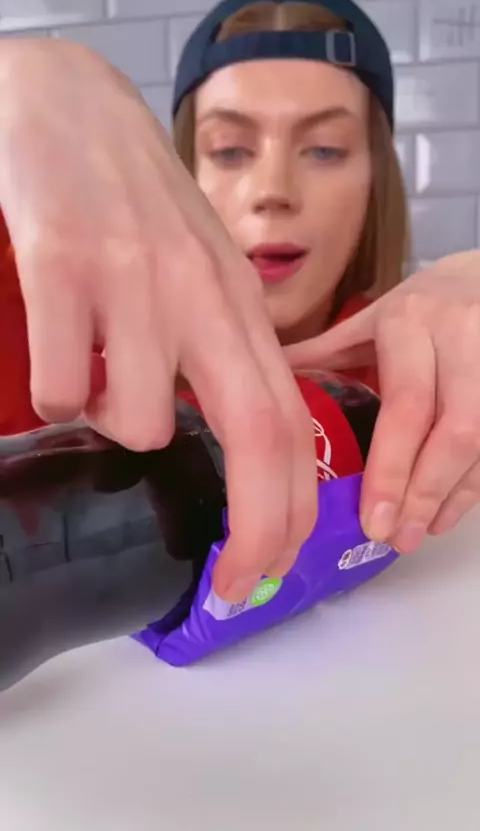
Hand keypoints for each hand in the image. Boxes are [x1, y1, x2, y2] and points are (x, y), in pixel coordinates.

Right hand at [0, 39, 316, 600]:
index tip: (267, 570)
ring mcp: (135, 279)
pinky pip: (64, 386)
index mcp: (237, 300)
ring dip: (113, 423)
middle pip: (257, 434)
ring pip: (139, 421)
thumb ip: (223, 346)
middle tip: (231, 582)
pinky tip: (60, 346)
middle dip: (256, 527)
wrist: (67, 104)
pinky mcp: (64, 263)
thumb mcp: (203, 272)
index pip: (290, 423)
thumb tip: (232, 437)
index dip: (290, 510)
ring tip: (96, 374)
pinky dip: (58, 392)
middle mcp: (201, 294)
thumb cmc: (137, 199)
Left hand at [285, 251, 479, 553]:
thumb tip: (267, 385)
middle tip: (397, 539)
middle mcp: (461, 337)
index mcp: (410, 322)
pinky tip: (449, 511)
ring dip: (451, 495)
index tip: (373, 520)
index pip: (406, 406)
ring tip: (420, 534)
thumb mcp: (374, 317)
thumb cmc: (424, 303)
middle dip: (423, 493)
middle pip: (453, 431)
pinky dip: (474, 485)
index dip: (393, 469)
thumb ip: (328, 352)